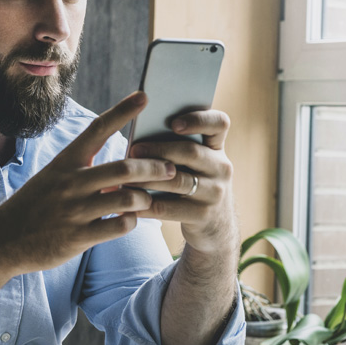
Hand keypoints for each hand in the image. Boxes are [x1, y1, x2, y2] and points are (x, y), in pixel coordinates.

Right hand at [0, 91, 177, 273]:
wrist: (1, 241)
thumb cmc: (35, 205)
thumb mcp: (54, 178)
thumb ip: (87, 170)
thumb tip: (124, 166)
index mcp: (65, 162)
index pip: (97, 129)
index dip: (123, 112)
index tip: (145, 96)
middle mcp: (70, 183)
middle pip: (124, 169)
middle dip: (153, 168)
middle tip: (170, 168)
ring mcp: (74, 211)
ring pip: (126, 199)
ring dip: (145, 198)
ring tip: (150, 198)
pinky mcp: (78, 237)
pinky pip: (118, 227)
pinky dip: (131, 222)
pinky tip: (131, 220)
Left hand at [127, 109, 238, 256]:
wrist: (215, 225)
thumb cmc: (193, 183)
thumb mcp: (196, 163)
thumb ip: (177, 146)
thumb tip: (138, 135)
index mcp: (217, 147)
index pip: (219, 123)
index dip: (199, 119)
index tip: (174, 123)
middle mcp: (221, 167)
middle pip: (191, 152)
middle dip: (159, 150)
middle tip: (133, 150)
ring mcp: (215, 192)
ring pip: (178, 181)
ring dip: (148, 179)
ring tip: (125, 178)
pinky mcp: (203, 215)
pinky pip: (169, 209)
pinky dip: (146, 206)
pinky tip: (129, 204)